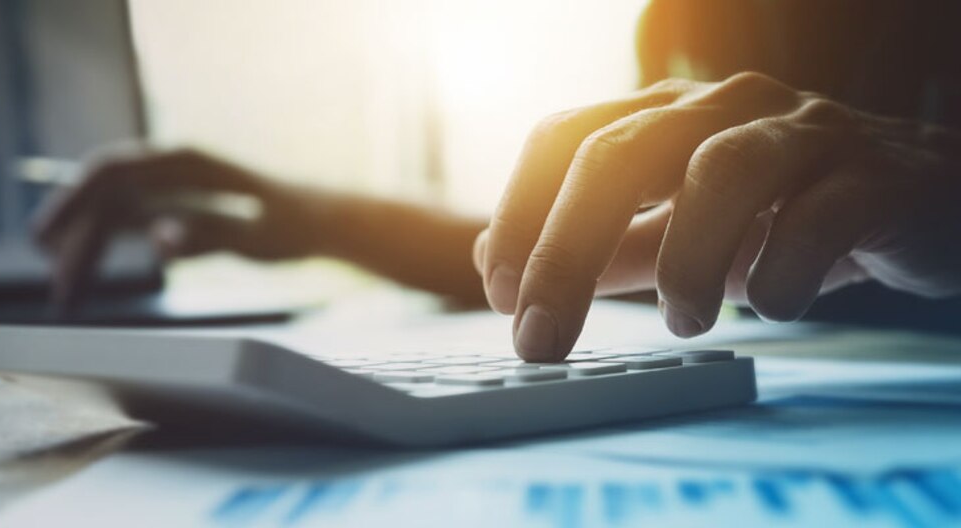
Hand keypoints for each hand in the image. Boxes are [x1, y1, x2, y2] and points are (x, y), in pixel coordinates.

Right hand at [33, 146, 329, 308]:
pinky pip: (127, 224)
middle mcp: (171, 169)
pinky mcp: (176, 207)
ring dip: (86, 249)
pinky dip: (106, 250)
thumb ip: (205, 237)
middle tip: (60, 290)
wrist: (322, 221)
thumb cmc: (294, 226)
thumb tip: (156, 241)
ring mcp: (171, 187)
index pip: (111, 173)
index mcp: (185, 162)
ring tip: (66, 295)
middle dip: (74, 238)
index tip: (46, 238)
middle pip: (104, 197)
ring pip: (111, 213)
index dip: (72, 203)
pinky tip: (87, 277)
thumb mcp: (254, 238)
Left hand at [475, 73, 960, 360]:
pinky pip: (822, 213)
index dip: (521, 211)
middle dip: (566, 249)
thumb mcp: (684, 234)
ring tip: (682, 323)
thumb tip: (500, 266)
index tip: (502, 294)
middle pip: (621, 153)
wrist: (929, 204)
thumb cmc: (792, 214)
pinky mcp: (880, 174)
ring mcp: (805, 132)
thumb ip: (605, 248)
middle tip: (542, 339)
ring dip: (685, 260)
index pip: (566, 137)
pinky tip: (774, 306)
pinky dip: (784, 270)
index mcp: (671, 115)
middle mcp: (727, 107)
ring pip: (722, 171)